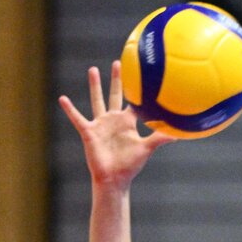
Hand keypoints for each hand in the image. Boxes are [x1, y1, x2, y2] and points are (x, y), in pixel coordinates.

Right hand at [58, 62, 174, 189]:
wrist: (114, 179)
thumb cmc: (130, 166)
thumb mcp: (147, 149)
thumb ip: (160, 138)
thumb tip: (178, 134)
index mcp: (127, 122)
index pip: (133, 102)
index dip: (137, 90)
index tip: (140, 73)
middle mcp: (114, 120)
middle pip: (116, 94)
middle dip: (117, 79)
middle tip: (119, 62)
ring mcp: (101, 125)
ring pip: (97, 100)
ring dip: (95, 86)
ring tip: (93, 69)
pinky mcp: (89, 132)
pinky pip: (77, 118)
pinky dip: (70, 110)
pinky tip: (62, 98)